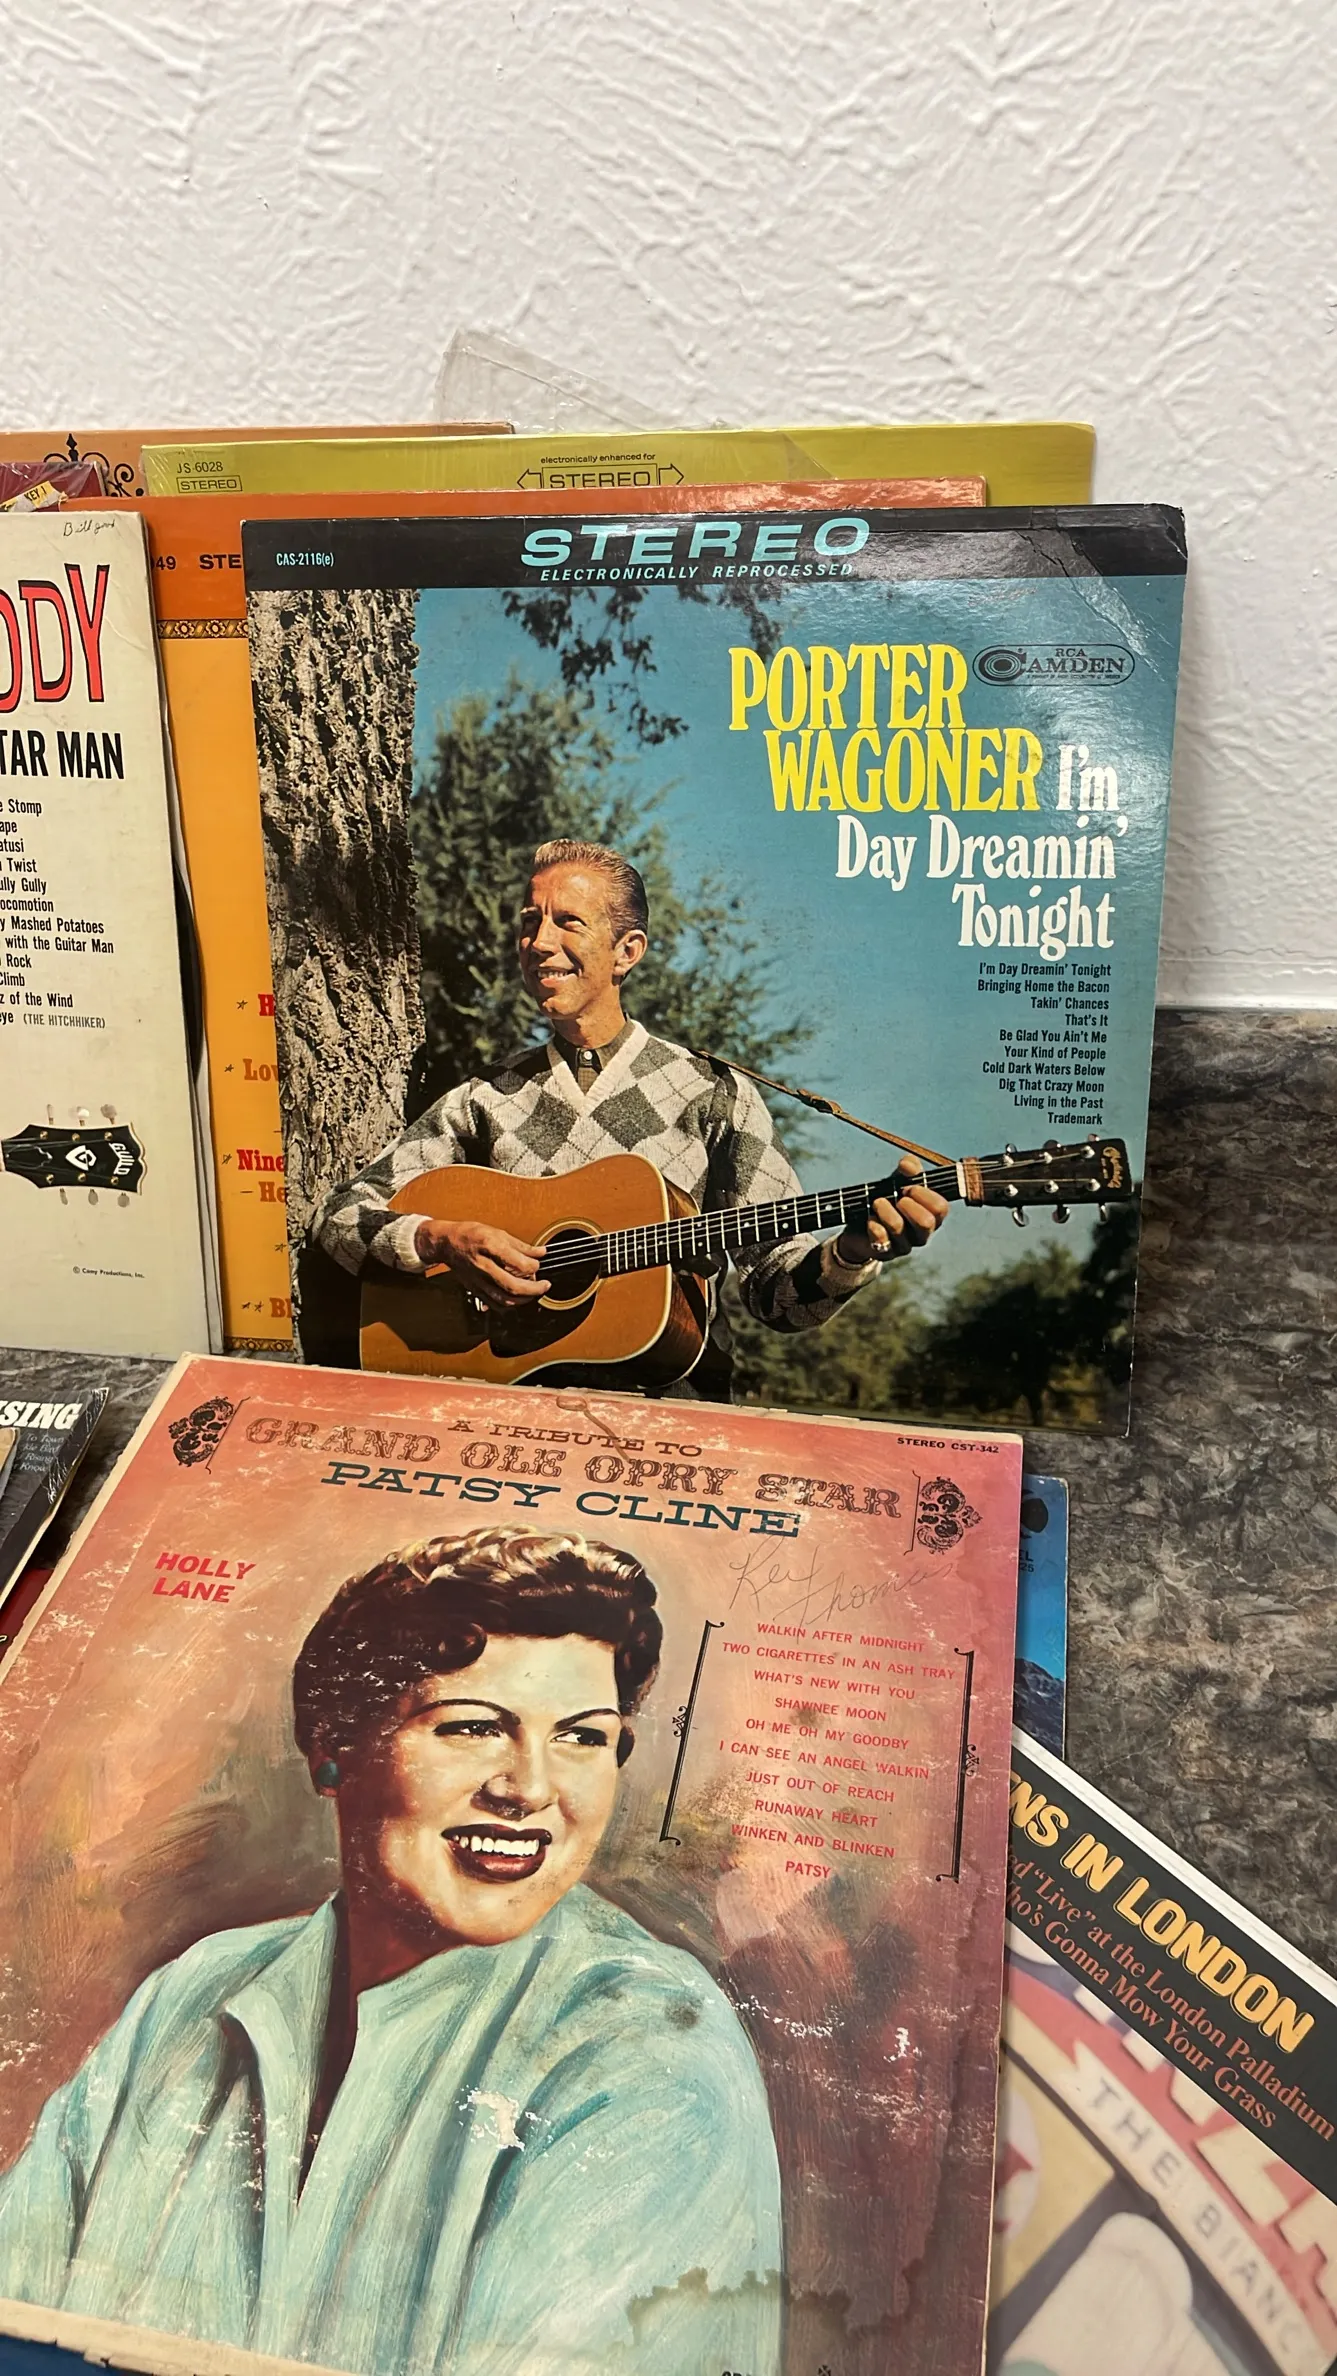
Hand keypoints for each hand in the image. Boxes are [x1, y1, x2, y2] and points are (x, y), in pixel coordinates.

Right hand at [413, 1217, 550, 1308]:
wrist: (447, 1243)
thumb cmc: (471, 1234)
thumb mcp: (498, 1233)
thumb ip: (521, 1245)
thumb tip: (541, 1252)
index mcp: (490, 1247)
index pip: (519, 1264)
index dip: (534, 1266)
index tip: (538, 1264)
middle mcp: (484, 1266)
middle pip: (512, 1286)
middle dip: (534, 1290)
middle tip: (545, 1286)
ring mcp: (479, 1281)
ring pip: (504, 1300)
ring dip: (524, 1300)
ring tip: (534, 1293)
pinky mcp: (476, 1290)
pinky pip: (495, 1304)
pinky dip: (510, 1305)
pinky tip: (518, 1300)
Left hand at [834, 1158, 948, 1264]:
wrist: (861, 1220)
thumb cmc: (887, 1197)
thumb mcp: (898, 1179)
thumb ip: (908, 1168)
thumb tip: (908, 1165)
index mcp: (931, 1215)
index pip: (941, 1208)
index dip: (925, 1195)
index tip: (909, 1187)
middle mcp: (922, 1233)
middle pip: (926, 1223)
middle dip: (909, 1205)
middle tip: (898, 1198)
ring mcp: (905, 1245)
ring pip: (899, 1229)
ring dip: (886, 1210)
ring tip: (877, 1202)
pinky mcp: (886, 1253)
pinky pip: (882, 1241)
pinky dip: (874, 1226)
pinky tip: (870, 1219)